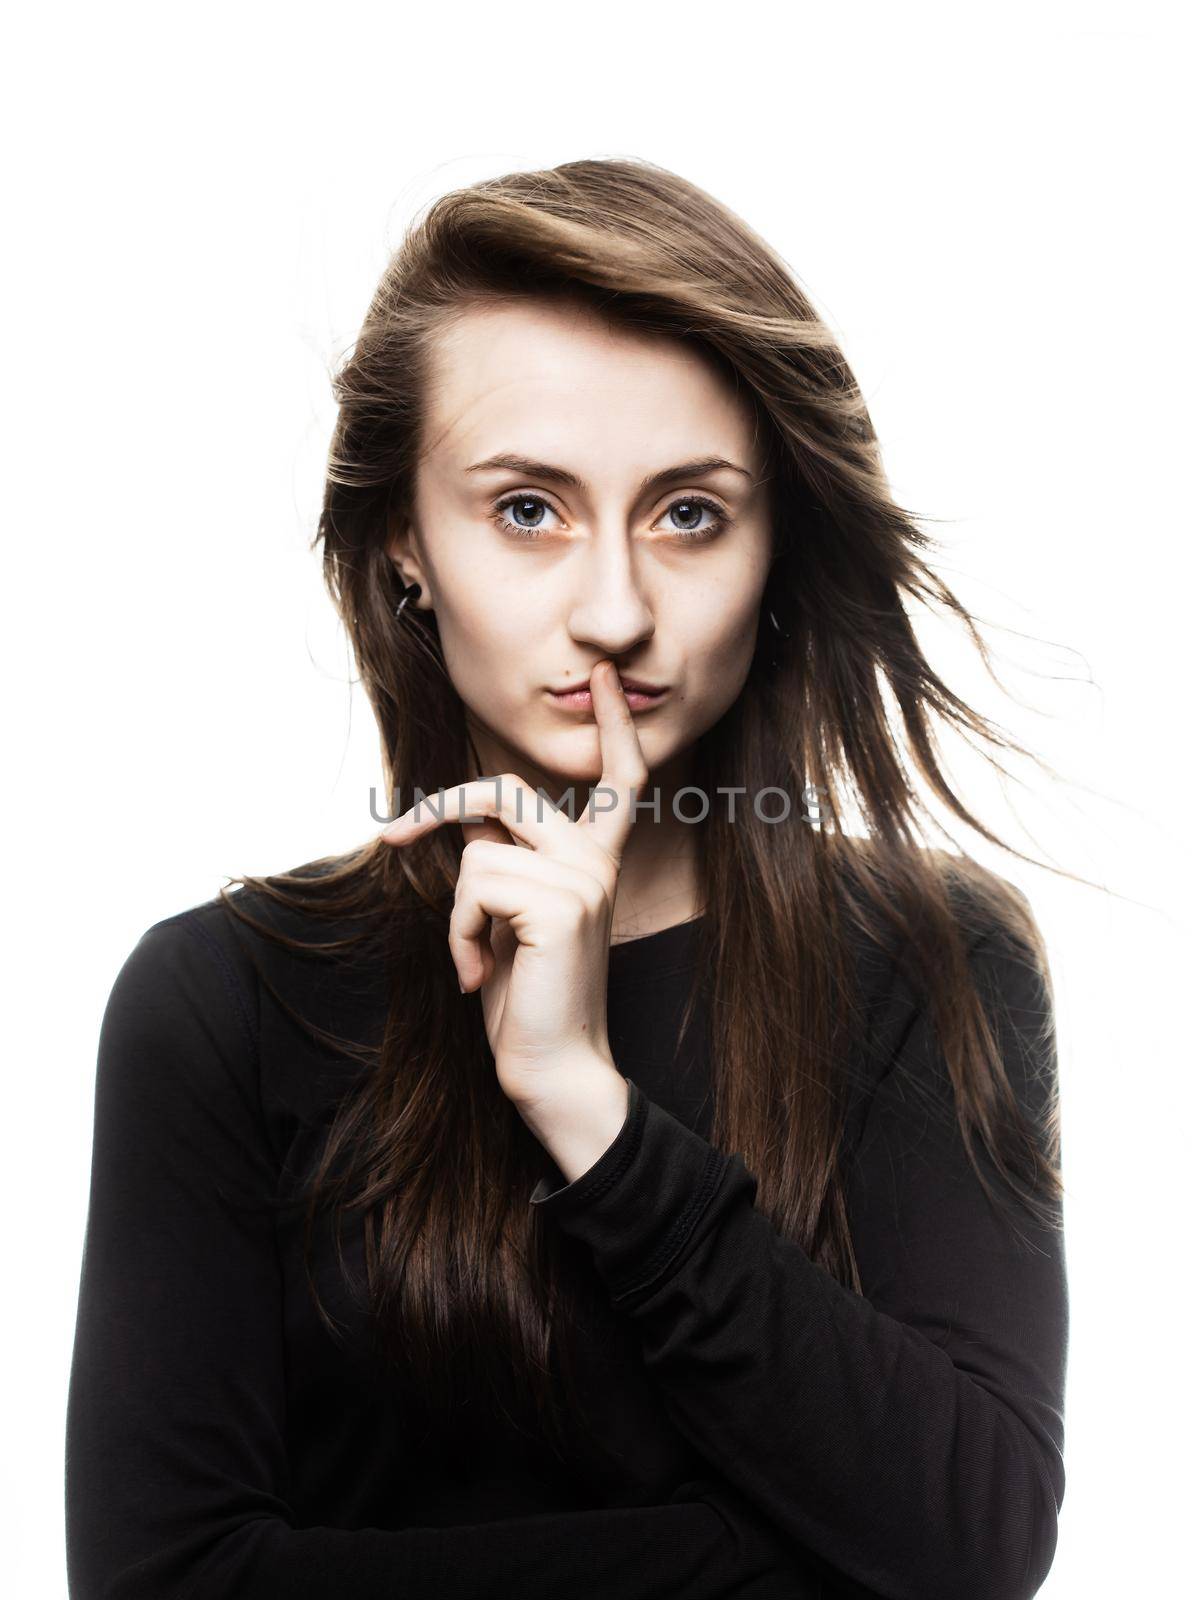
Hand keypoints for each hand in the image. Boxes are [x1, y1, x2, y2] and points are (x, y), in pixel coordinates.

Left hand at [378, 659, 648, 1115]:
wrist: (555, 1069)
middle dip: (440, 803)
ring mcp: (583, 880)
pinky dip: (459, 933)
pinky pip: (473, 887)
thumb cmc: (530, 997)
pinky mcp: (558, 906)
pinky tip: (479, 972)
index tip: (599, 679)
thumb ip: (504, 858)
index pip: (619, 780)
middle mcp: (599, 862)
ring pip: (476, 850)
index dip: (612, 728)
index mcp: (599, 860)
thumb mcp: (512, 915)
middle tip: (394, 832)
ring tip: (477, 958)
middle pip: (507, 791)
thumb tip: (466, 812)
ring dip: (457, 912)